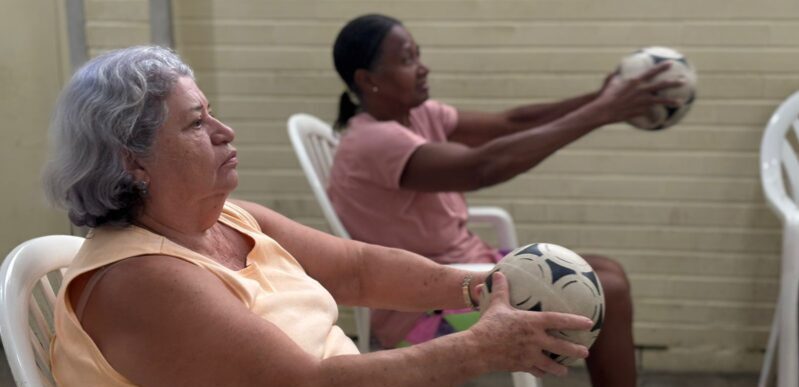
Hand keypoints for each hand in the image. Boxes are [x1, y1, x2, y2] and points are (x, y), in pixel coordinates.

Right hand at [468, 272, 591, 376]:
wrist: (477, 349)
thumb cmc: (487, 325)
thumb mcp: (496, 305)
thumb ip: (501, 290)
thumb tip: (498, 273)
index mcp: (532, 323)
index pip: (559, 320)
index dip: (575, 321)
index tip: (589, 323)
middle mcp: (535, 340)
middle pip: (561, 347)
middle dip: (575, 350)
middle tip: (585, 352)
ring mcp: (529, 355)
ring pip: (551, 364)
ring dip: (559, 367)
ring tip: (565, 369)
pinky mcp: (522, 366)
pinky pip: (535, 371)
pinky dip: (540, 372)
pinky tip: (543, 373)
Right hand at [592, 62, 683, 124]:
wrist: (604, 110)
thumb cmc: (605, 95)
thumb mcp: (610, 82)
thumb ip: (615, 76)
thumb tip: (614, 71)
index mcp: (636, 81)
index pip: (652, 72)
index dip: (662, 67)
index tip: (670, 63)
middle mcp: (642, 90)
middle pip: (662, 85)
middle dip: (674, 82)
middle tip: (683, 81)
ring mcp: (642, 101)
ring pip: (660, 101)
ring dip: (671, 101)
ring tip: (681, 102)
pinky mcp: (640, 111)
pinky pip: (650, 114)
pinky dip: (654, 117)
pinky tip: (659, 120)